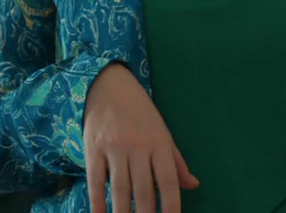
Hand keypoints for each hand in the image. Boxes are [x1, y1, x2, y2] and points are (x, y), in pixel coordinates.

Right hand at [83, 63, 198, 211]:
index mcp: (159, 143)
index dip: (171, 206)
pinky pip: (95, 180)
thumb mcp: (162, 132)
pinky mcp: (92, 148)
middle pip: (143, 190)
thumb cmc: (139, 112)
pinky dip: (97, 202)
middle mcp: (138, 146)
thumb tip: (192, 185)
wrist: (107, 85)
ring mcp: (114, 148)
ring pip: (120, 189)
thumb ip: (176, 161)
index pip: (168, 181)